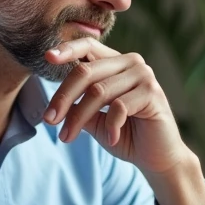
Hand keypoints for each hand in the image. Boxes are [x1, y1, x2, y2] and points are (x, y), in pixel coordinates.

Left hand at [43, 39, 186, 173]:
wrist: (157, 158)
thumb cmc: (125, 135)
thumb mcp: (95, 119)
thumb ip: (79, 104)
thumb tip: (53, 101)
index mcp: (116, 63)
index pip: (88, 46)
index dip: (67, 49)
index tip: (47, 57)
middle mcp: (131, 62)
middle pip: (86, 71)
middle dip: (63, 97)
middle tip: (49, 120)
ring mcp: (143, 75)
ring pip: (98, 91)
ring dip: (78, 117)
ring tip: (67, 137)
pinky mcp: (152, 92)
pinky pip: (119, 106)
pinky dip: (110, 126)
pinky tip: (111, 139)